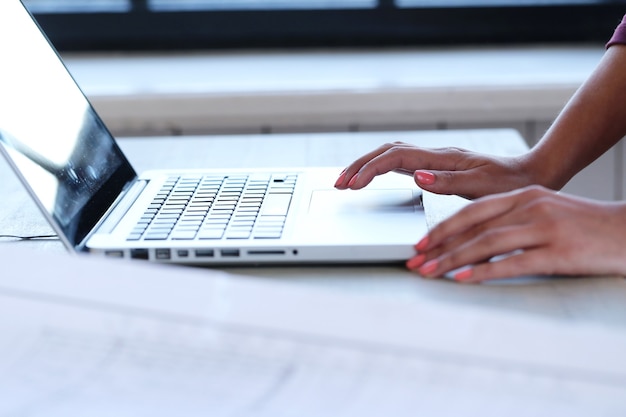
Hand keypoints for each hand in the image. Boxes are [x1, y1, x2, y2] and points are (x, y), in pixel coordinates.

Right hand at [334, 142, 534, 198]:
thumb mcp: (483, 187)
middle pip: (386, 151)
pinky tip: (374, 177)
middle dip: (359, 165)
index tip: (352, 185)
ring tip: (347, 181)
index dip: (370, 170)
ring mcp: (434, 159)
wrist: (529, 176)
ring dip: (366, 165)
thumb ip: (450, 182)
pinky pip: (400, 162)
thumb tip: (417, 176)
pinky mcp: (436, 167)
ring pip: (390, 154)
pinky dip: (380, 167)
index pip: (395, 158)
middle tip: (339, 183)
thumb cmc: (509, 185)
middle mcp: (435, 155)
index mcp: (442, 159)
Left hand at [407, 185, 625, 281]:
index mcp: (524, 196)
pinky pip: (514, 262)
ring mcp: (545, 228)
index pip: (473, 211)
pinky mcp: (560, 251)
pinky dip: (486, 271)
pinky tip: (464, 279)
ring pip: (488, 243)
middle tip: (415, 261)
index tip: (421, 244)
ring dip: (453, 259)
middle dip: (440, 245)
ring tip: (431, 273)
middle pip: (474, 227)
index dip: (443, 228)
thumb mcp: (545, 213)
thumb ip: (512, 221)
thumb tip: (475, 240)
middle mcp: (530, 207)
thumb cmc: (584, 226)